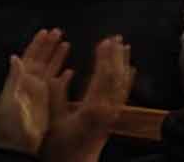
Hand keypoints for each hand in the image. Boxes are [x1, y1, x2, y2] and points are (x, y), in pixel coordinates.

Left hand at [0, 28, 70, 156]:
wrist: (16, 146)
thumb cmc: (11, 124)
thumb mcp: (11, 100)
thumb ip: (15, 78)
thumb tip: (15, 57)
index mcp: (20, 81)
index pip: (30, 57)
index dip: (37, 44)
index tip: (45, 31)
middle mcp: (29, 84)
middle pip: (41, 60)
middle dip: (49, 45)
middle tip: (59, 30)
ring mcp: (38, 93)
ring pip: (49, 69)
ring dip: (57, 56)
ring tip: (66, 43)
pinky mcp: (46, 103)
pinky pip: (56, 85)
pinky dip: (63, 77)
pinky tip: (70, 70)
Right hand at [41, 36, 133, 161]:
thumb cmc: (60, 146)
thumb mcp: (53, 120)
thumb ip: (56, 95)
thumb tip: (61, 72)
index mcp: (92, 108)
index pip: (102, 76)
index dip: (104, 58)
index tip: (104, 41)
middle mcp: (107, 109)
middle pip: (116, 77)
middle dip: (116, 56)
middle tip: (116, 37)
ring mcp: (113, 114)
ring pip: (123, 84)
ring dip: (123, 63)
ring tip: (124, 46)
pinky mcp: (114, 118)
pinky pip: (124, 94)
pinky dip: (128, 79)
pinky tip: (130, 69)